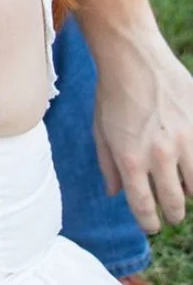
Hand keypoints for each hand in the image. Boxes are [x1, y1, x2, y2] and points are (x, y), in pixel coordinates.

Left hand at [93, 25, 192, 233]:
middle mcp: (159, 154)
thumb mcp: (100, 132)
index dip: (148, 222)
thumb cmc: (112, 94)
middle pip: (174, 202)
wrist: (134, 58)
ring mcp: (184, 139)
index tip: (152, 226)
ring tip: (184, 190)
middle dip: (173, 214)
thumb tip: (114, 194)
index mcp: (130, 159)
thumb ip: (108, 166)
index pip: (144, 206)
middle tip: (172, 215)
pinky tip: (189, 168)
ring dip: (190, 193)